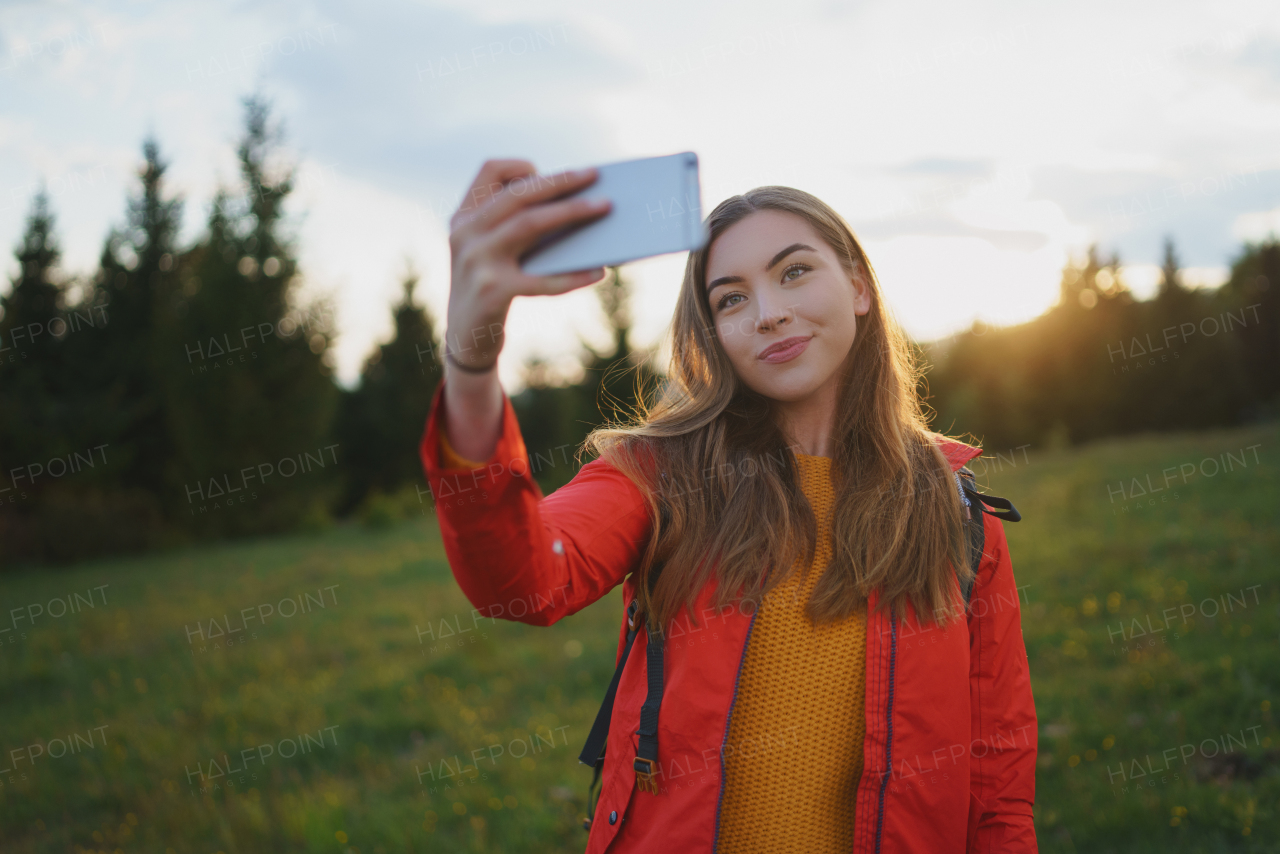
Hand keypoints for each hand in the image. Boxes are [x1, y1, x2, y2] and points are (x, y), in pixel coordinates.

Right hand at [445, 159, 610, 370]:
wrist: (465, 340)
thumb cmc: (491, 288)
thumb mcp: (491, 252)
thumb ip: (514, 226)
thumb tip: (574, 206)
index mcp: (464, 217)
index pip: (489, 171)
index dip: (520, 166)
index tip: (548, 172)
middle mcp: (466, 234)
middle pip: (518, 193)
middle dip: (561, 182)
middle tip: (594, 175)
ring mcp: (476, 262)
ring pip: (529, 224)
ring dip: (572, 213)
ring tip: (604, 207)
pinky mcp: (493, 292)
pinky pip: (542, 279)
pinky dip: (573, 275)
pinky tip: (599, 271)